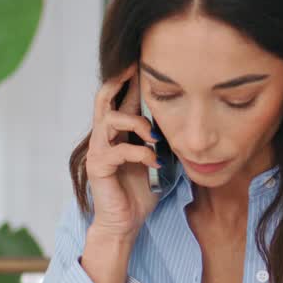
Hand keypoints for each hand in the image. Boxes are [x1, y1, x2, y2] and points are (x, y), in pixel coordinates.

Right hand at [85, 63, 160, 240]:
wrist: (124, 222)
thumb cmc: (139, 192)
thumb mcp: (157, 158)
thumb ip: (162, 139)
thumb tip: (185, 120)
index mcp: (119, 131)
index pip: (122, 96)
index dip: (131, 77)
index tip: (145, 59)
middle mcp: (104, 135)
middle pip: (104, 96)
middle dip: (121, 80)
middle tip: (136, 69)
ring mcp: (99, 149)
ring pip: (110, 118)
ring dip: (136, 122)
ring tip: (153, 137)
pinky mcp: (98, 166)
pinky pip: (118, 150)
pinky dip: (140, 153)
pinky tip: (154, 162)